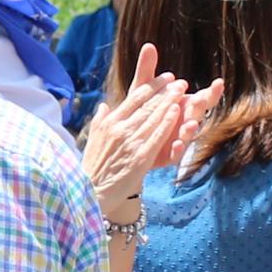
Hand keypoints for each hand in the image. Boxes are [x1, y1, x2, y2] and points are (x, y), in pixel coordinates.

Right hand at [80, 43, 203, 221]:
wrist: (89, 192)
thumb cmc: (92, 167)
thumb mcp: (93, 138)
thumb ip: (100, 120)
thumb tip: (104, 106)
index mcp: (110, 122)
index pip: (134, 98)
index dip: (152, 87)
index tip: (165, 78)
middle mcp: (120, 129)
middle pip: (146, 105)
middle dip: (164, 91)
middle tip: (180, 81)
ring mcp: (130, 142)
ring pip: (153, 117)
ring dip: (169, 101)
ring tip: (182, 90)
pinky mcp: (140, 157)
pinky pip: (156, 136)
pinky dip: (166, 122)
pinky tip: (176, 111)